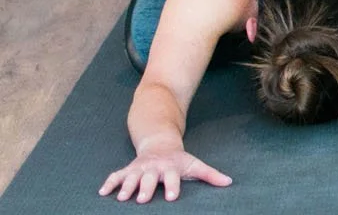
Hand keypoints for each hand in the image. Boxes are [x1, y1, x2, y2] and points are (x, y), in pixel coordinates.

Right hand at [99, 148, 231, 202]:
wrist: (160, 143)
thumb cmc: (179, 160)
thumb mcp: (195, 165)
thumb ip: (210, 175)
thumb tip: (229, 182)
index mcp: (171, 168)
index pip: (172, 178)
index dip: (173, 186)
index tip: (173, 197)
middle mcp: (154, 168)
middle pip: (150, 179)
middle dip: (146, 188)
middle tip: (142, 199)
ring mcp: (140, 168)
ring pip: (131, 177)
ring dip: (126, 186)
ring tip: (122, 198)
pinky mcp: (128, 169)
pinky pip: (116, 175)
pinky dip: (109, 182)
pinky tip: (102, 192)